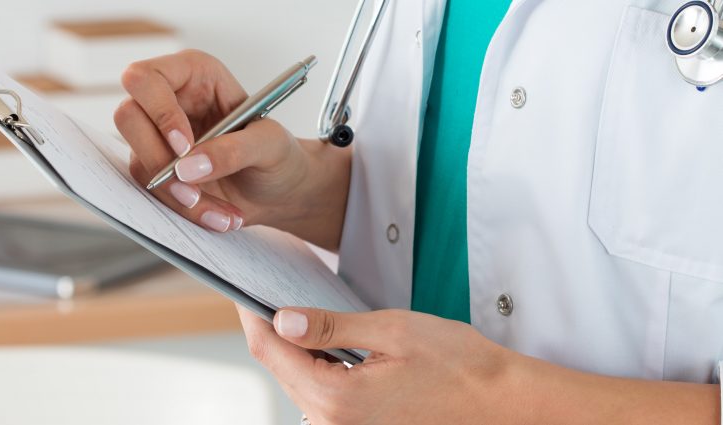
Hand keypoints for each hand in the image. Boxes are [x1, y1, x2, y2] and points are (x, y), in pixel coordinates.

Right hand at [115, 50, 350, 248]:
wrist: (280, 192)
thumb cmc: (279, 155)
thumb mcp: (270, 146)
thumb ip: (234, 150)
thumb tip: (188, 166)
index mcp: (195, 74)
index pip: (147, 78)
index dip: (159, 111)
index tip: (184, 146)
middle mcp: (169, 100)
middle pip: (127, 117)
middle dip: (158, 159)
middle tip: (192, 187)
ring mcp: (158, 137)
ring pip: (139, 162)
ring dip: (177, 195)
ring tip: (222, 213)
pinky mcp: (157, 169)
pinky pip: (152, 191)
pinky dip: (183, 210)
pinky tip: (216, 217)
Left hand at [238, 306, 721, 424]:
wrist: (502, 404)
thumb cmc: (459, 366)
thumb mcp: (392, 330)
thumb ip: (332, 326)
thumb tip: (283, 319)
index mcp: (335, 398)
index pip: (270, 351)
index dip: (252, 315)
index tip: (244, 289)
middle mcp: (331, 423)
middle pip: (280, 368)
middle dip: (273, 329)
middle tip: (271, 289)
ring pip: (298, 381)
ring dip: (295, 348)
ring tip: (300, 310)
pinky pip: (320, 394)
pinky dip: (316, 365)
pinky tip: (327, 341)